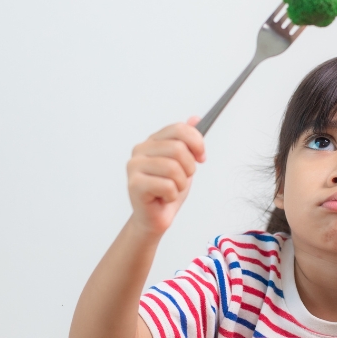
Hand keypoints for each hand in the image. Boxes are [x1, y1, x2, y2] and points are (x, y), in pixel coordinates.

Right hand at [126, 117, 204, 235]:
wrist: (155, 219)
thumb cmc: (167, 192)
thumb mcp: (184, 163)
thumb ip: (188, 141)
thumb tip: (195, 118)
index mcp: (152, 141)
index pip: (179, 129)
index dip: (196, 142)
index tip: (201, 157)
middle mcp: (140, 150)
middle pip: (178, 149)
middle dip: (188, 168)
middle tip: (181, 180)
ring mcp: (134, 166)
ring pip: (174, 168)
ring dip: (180, 184)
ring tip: (171, 190)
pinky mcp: (134, 184)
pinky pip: (167, 186)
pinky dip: (172, 196)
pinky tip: (163, 198)